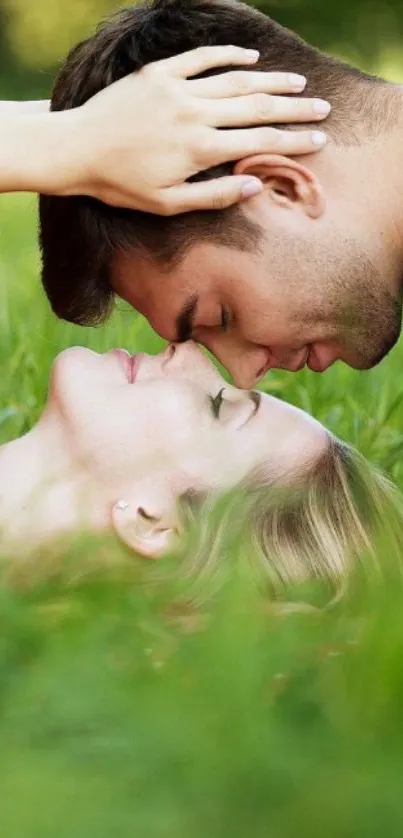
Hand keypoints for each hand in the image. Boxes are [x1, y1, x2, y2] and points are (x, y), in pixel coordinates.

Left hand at [68, 45, 329, 212]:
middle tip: (322, 109)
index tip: (320, 140)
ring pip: (236, 80)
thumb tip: (255, 185)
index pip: (260, 143)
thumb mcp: (168, 204)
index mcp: (200, 149)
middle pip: (257, 108)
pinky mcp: (159, 73)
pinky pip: (202, 59)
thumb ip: (214, 195)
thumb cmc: (121, 185)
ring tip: (297, 85)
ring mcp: (177, 89)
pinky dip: (229, 56)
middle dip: (294, 110)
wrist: (76, 150)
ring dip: (271, 81)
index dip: (294, 141)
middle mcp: (195, 114)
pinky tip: (251, 60)